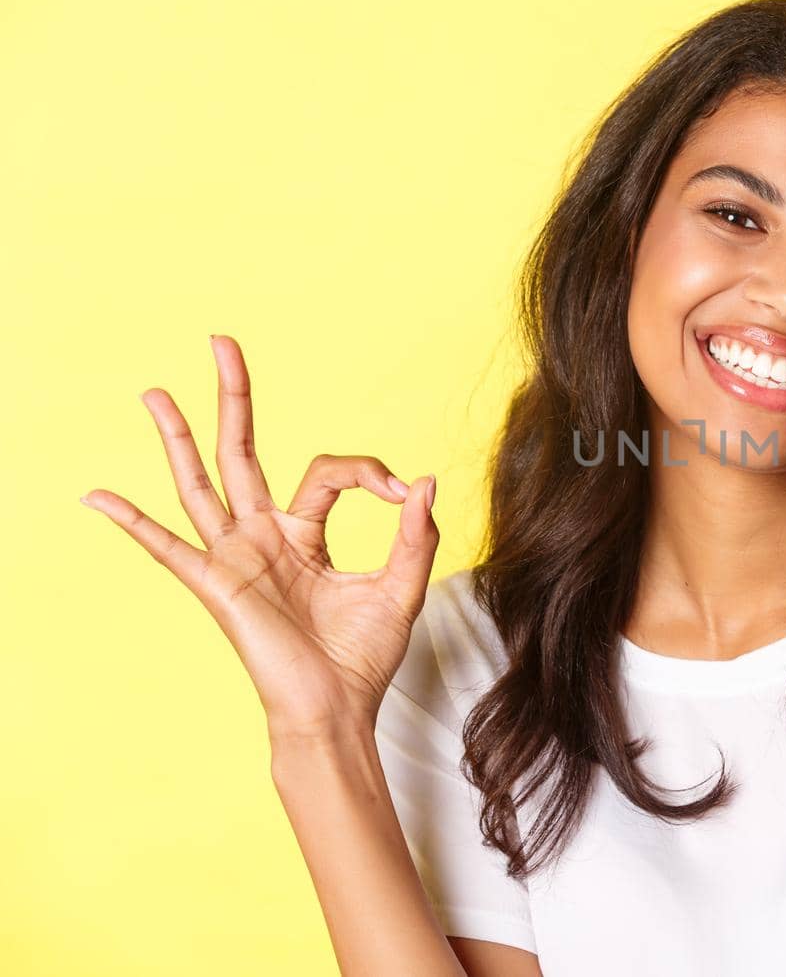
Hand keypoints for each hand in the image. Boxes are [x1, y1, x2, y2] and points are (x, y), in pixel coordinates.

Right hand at [81, 334, 440, 742]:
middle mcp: (264, 536)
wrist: (339, 709)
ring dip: (178, 437)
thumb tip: (425, 481)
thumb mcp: (403, 587)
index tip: (402, 490)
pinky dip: (132, 522)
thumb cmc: (364, 656)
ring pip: (200, 483)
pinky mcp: (218, 586)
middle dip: (234, 397)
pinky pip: (168, 549)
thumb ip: (415, 535)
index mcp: (305, 532)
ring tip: (155, 392)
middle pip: (241, 451)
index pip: (329, 472)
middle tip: (223, 341)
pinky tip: (96, 496)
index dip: (369, 472)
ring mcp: (236, 558)